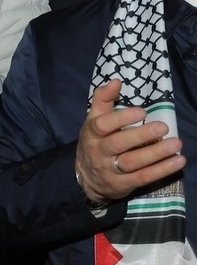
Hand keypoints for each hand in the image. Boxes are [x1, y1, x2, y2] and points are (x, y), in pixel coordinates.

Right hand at [75, 79, 184, 204]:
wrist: (85, 178)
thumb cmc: (95, 142)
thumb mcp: (93, 120)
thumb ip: (103, 99)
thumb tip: (116, 80)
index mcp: (93, 133)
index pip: (103, 125)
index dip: (121, 118)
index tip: (142, 111)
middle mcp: (99, 151)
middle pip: (118, 144)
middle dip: (141, 136)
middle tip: (163, 126)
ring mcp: (110, 169)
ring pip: (132, 162)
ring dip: (155, 154)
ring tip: (176, 144)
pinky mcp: (123, 184)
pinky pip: (142, 177)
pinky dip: (161, 170)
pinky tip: (178, 161)